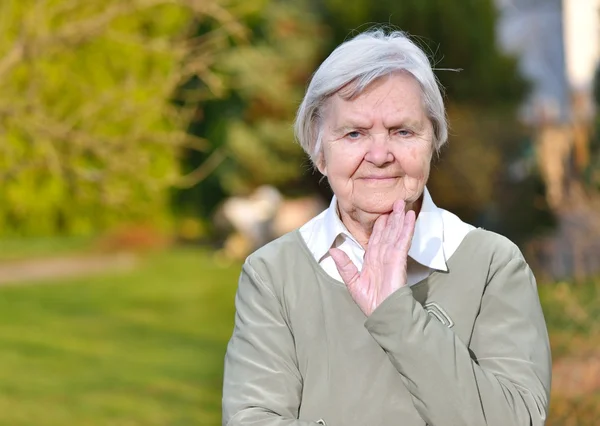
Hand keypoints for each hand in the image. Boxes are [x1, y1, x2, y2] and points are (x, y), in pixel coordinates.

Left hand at [329, 199, 415, 315]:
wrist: (383, 313)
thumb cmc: (370, 302)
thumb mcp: (352, 283)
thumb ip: (344, 266)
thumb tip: (333, 250)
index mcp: (372, 261)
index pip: (376, 239)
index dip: (380, 226)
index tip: (383, 214)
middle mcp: (383, 256)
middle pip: (388, 233)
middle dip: (392, 218)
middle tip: (396, 202)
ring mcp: (392, 257)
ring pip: (395, 233)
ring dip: (399, 219)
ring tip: (402, 205)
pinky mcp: (398, 259)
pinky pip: (402, 241)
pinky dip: (405, 228)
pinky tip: (408, 218)